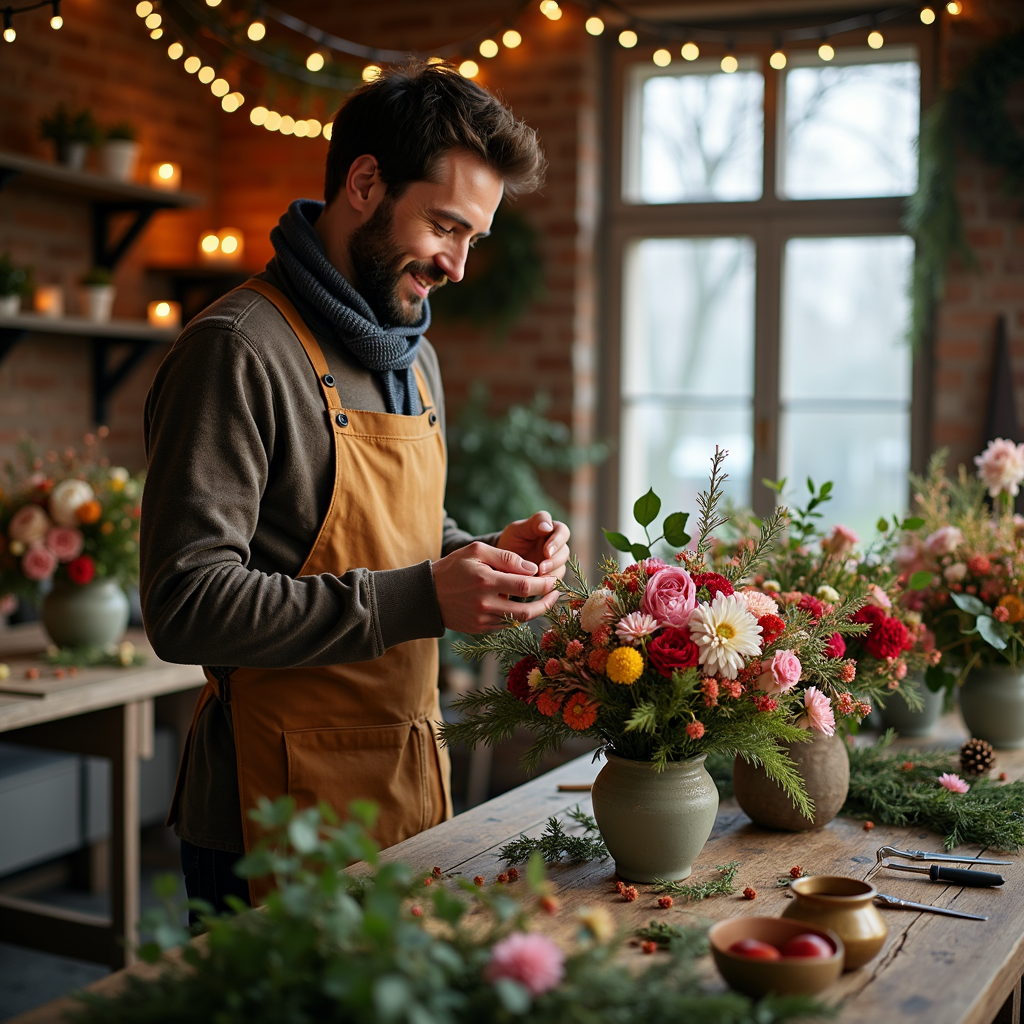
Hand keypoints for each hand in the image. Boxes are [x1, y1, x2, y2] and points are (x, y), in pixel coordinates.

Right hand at [432, 542, 559, 633]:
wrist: (426, 594)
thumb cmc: (453, 567)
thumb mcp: (476, 551)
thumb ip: (505, 557)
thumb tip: (532, 568)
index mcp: (486, 581)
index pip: (526, 585)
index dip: (545, 584)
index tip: (554, 578)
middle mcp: (485, 603)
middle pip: (527, 610)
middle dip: (547, 601)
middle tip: (556, 592)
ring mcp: (482, 619)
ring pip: (518, 620)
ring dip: (536, 611)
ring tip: (546, 600)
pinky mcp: (480, 629)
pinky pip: (506, 624)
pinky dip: (519, 616)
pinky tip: (525, 605)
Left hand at [497, 511, 570, 581]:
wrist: (501, 560)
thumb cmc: (511, 540)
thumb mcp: (517, 528)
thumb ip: (534, 524)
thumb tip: (548, 527)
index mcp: (550, 529)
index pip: (562, 531)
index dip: (557, 541)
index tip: (547, 551)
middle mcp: (556, 545)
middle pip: (564, 551)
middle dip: (555, 560)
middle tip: (542, 567)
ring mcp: (554, 560)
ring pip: (562, 566)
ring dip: (552, 572)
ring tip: (538, 576)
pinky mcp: (551, 574)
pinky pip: (556, 579)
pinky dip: (548, 582)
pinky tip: (538, 584)